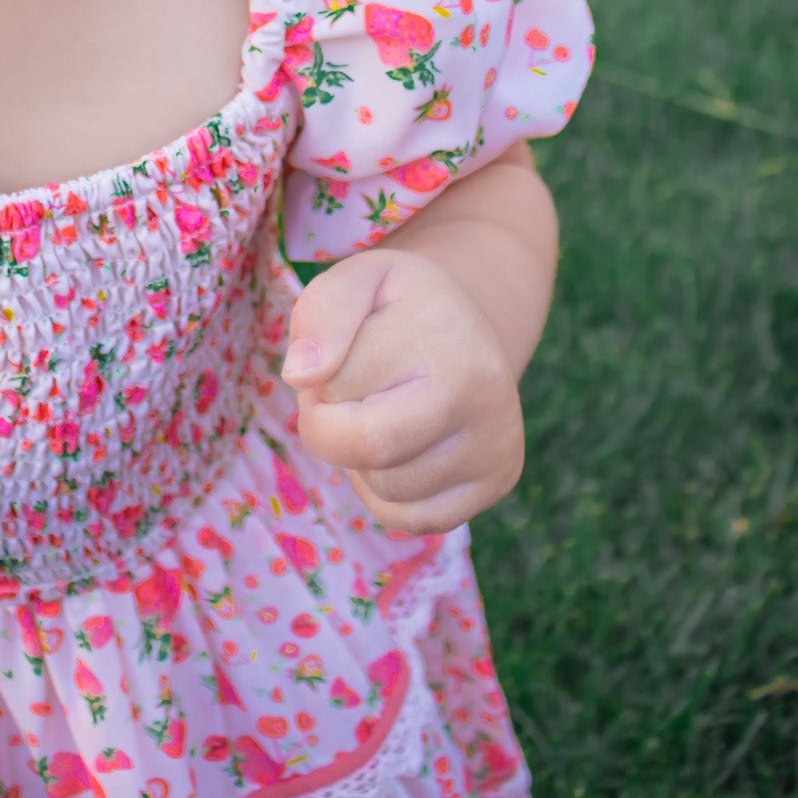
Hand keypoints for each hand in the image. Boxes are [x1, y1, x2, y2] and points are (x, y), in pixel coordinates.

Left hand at [280, 248, 524, 534]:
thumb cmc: (398, 303)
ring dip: (359, 459)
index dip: (315, 378)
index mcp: (447, 343)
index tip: (334, 355)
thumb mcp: (355, 278)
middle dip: (330, 428)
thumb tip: (300, 377)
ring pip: (386, 491)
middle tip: (341, 394)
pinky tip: (398, 445)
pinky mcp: (498, 482)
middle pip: (368, 451)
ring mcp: (498, 447)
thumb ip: (323, 313)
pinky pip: (413, 518)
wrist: (466, 320)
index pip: (339, 389)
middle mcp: (486, 400)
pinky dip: (386, 491)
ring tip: (378, 410)